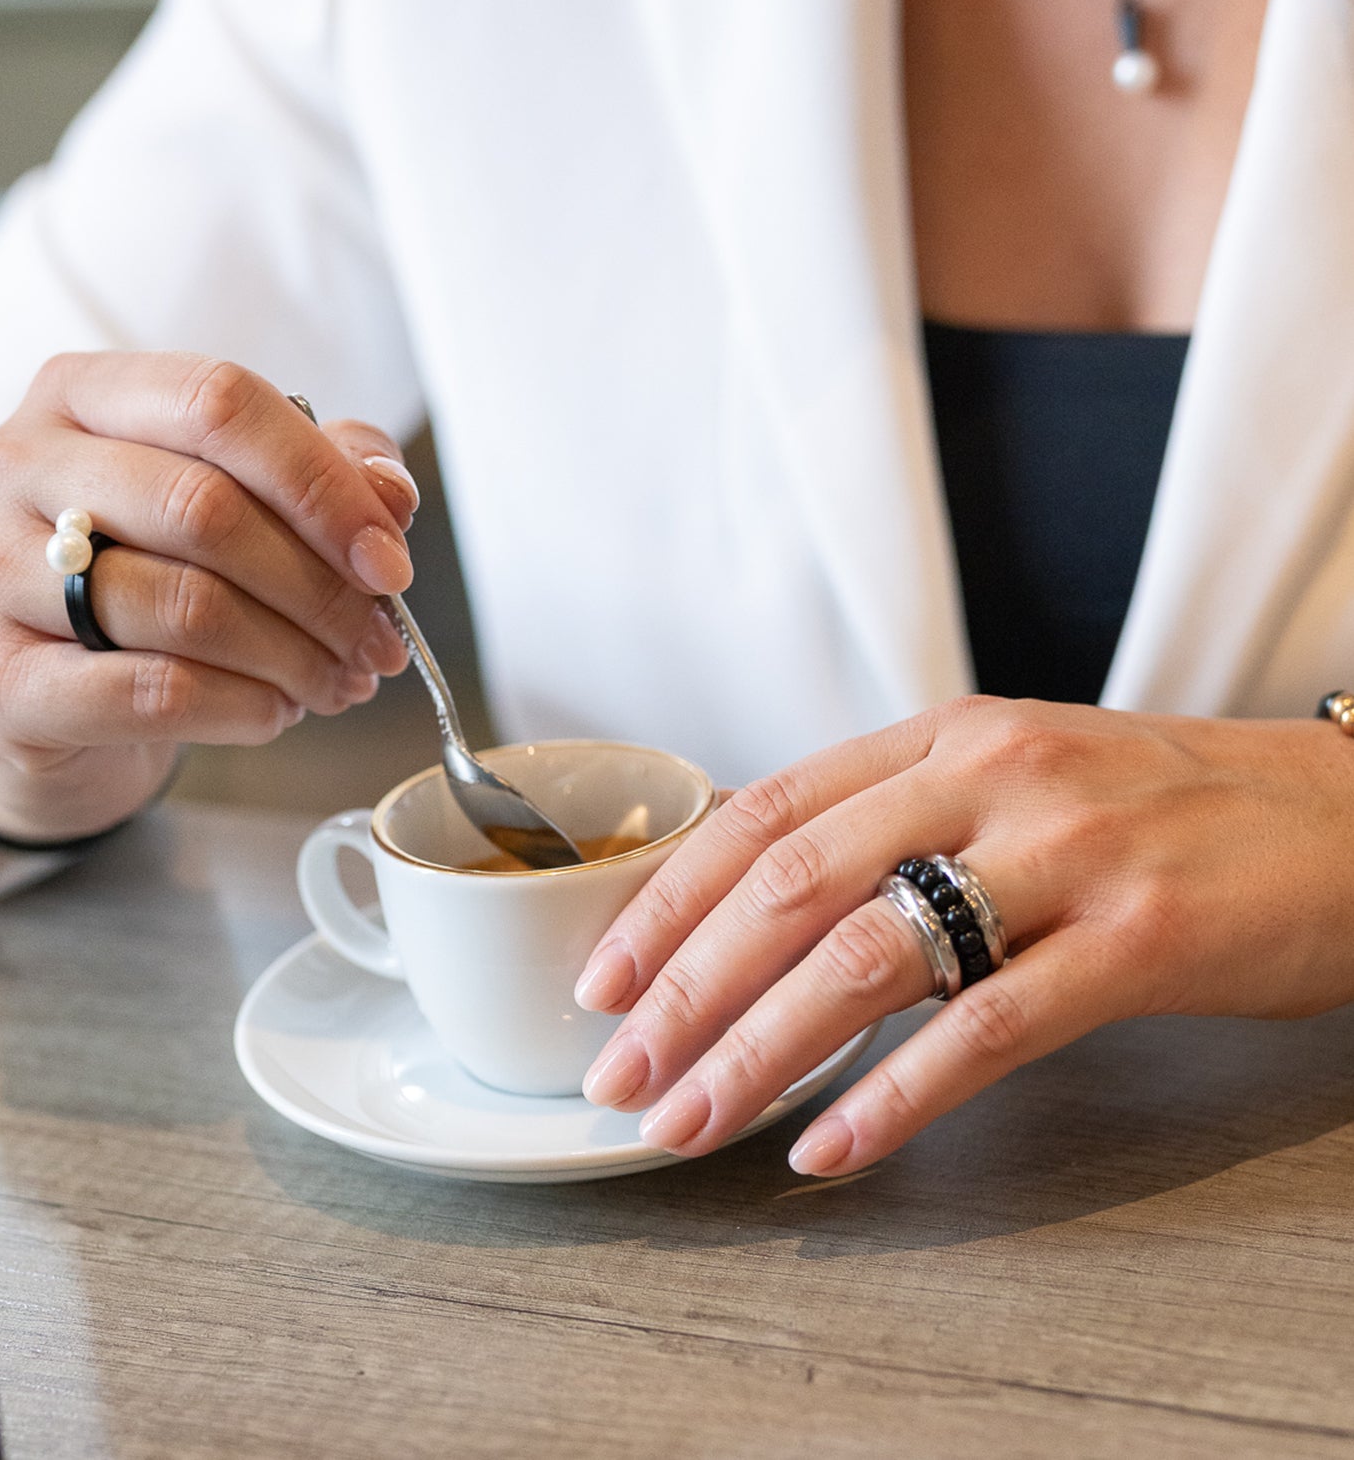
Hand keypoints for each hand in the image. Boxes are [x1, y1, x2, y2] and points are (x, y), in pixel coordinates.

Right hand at [0, 351, 418, 842]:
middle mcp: (16, 465)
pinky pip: (153, 693)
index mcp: (83, 393)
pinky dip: (242, 708)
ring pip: (187, 607)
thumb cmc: (147, 575)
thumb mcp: (234, 501)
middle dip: (322, 590)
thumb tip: (390, 494)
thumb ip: (321, 475)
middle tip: (379, 643)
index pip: (220, 403)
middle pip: (206, 509)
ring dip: (294, 658)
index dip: (325, 486)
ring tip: (338, 681)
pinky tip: (275, 712)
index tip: (390, 562)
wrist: (46, 697)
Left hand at [573, 697, 1353, 1174]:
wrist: (1340, 816)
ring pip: (866, 957)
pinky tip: (831, 1149)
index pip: (765, 812)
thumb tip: (757, 891)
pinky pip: (985, 1030)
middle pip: (791, 886)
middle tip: (620, 1071)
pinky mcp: (1136, 942)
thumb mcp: (1011, 774)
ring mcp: (1064, 857)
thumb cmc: (1159, 804)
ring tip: (691, 1121)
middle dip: (685, 989)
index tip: (606, 977)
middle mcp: (988, 778)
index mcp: (943, 736)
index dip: (670, 899)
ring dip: (758, 1052)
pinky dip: (894, 1097)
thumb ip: (892, 817)